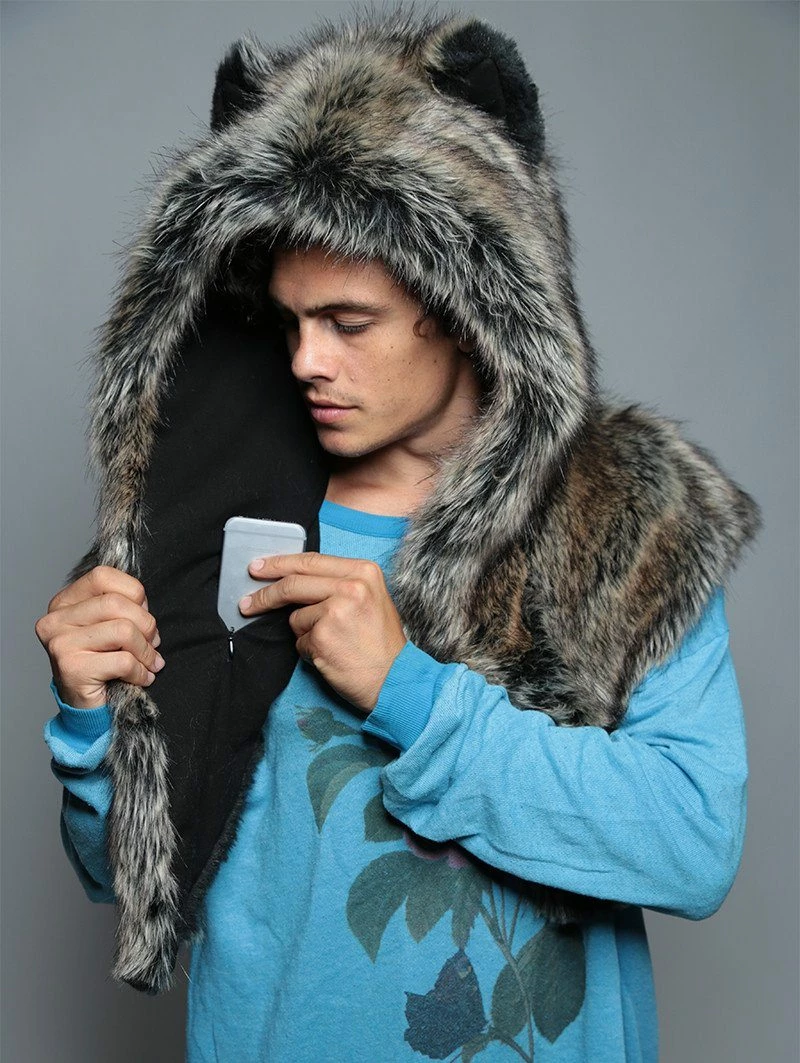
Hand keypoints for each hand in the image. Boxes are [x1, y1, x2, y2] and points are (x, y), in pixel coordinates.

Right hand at [34, 565, 163, 708]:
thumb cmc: (102, 663)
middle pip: (116, 603)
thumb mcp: (108, 626)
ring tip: (149, 662)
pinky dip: (141, 671)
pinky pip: (123, 661)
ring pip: (123, 631)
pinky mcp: (72, 669)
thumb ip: (120, 605)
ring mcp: (60, 644)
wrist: (85, 709)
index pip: (103, 576)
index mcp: (64, 602)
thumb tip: (144, 603)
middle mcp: (56, 620)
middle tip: (153, 643)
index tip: (142, 613)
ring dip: (146, 650)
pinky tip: (142, 678)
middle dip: (146, 624)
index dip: (133, 592)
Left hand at [239, 552, 406, 711]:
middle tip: (247, 603)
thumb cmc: (381, 643)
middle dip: (265, 594)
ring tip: (334, 643)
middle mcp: (351, 586)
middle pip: (293, 583)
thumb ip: (338, 584)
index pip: (310, 561)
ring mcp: (335, 610)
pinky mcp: (322, 636)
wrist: (396, 678)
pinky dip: (310, 651)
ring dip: (305, 633)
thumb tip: (294, 579)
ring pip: (296, 617)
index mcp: (363, 571)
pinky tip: (332, 655)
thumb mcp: (370, 599)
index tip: (258, 567)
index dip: (279, 563)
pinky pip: (300, 641)